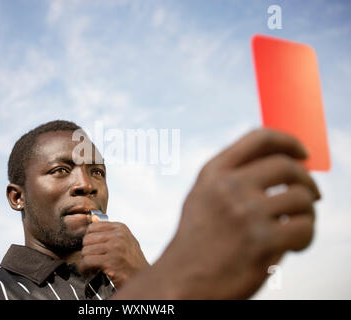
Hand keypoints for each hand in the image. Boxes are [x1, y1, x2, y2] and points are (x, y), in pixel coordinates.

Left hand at [79, 221, 148, 287]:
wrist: (143, 279)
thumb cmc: (132, 261)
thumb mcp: (125, 241)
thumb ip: (109, 231)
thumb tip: (93, 218)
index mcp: (120, 228)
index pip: (92, 227)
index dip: (90, 240)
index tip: (94, 249)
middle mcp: (118, 236)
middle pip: (87, 239)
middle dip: (87, 251)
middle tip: (92, 260)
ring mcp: (115, 248)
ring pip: (85, 251)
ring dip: (86, 261)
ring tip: (93, 267)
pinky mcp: (110, 262)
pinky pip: (87, 261)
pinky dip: (85, 269)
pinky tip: (91, 272)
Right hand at [114, 128, 320, 298]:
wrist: (183, 279)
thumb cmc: (197, 240)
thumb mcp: (202, 197)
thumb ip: (232, 177)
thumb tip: (281, 163)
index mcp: (213, 173)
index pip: (259, 138)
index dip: (288, 141)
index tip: (303, 153)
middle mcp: (229, 187)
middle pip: (287, 166)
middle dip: (307, 179)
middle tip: (312, 195)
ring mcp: (246, 213)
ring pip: (302, 197)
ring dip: (308, 212)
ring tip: (298, 225)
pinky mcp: (263, 241)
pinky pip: (305, 227)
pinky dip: (306, 236)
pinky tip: (294, 245)